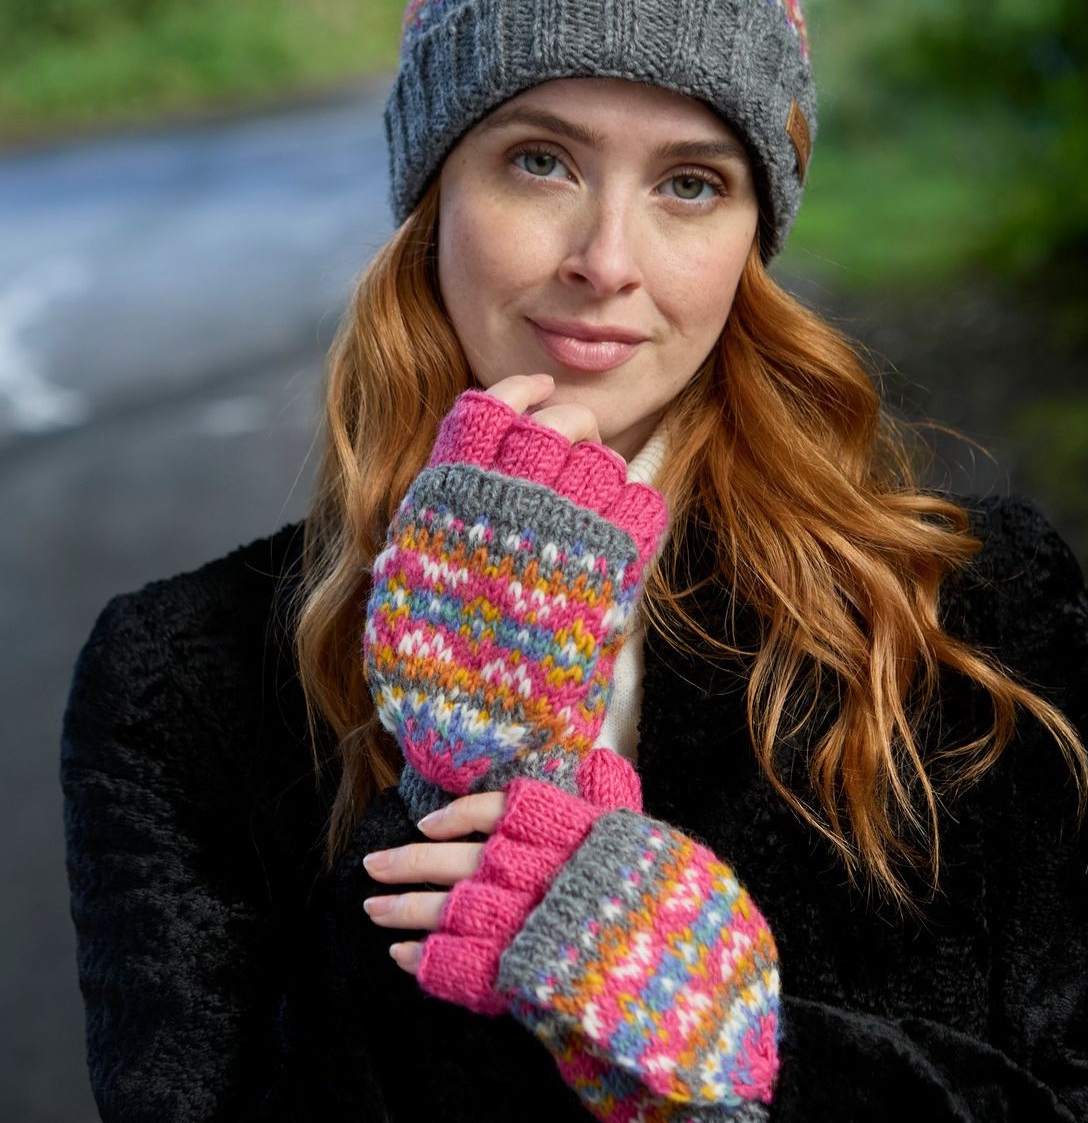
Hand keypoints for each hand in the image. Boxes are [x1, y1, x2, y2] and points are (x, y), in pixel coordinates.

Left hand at [362, 749, 642, 973]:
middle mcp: (543, 874)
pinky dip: (427, 959)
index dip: (459, 814)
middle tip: (371, 865)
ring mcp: (527, 927)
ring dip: (406, 910)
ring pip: (451, 911)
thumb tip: (597, 757)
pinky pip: (461, 964)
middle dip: (412, 862)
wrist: (681, 978)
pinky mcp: (520, 975)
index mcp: (572, 835)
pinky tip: (401, 955)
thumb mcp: (643, 840)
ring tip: (372, 908)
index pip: (503, 810)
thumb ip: (614, 799)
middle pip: (463, 861)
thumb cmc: (665, 900)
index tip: (427, 821)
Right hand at [364, 377, 667, 816]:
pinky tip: (621, 519)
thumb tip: (456, 479)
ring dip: (599, 463)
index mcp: (449, 501)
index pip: (489, 410)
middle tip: (569, 445)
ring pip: (599, 457)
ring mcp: (563, 532)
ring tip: (589, 489)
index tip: (537, 390)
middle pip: (556, 423)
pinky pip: (641, 503)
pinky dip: (636, 502)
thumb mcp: (410, 580)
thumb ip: (433, 522)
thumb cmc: (432, 666)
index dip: (520, 392)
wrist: (474, 733)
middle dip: (567, 423)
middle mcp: (507, 504)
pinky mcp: (611, 568)